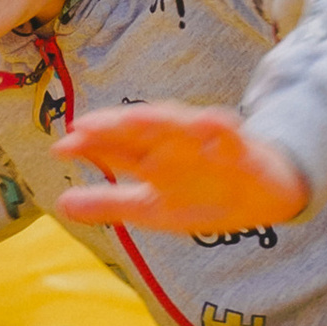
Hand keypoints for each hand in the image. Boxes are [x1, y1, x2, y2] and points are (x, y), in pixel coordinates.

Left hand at [55, 105, 309, 233]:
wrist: (264, 197)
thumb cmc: (203, 195)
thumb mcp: (152, 208)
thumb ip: (109, 203)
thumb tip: (61, 205)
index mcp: (152, 159)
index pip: (115, 148)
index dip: (89, 146)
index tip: (61, 147)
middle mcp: (174, 146)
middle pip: (141, 131)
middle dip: (115, 127)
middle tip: (87, 127)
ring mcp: (208, 144)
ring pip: (182, 126)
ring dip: (159, 120)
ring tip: (134, 118)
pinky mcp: (242, 148)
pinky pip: (232, 135)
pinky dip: (220, 129)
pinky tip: (211, 122)